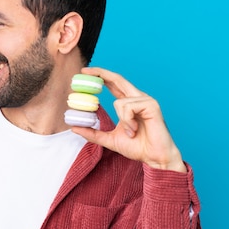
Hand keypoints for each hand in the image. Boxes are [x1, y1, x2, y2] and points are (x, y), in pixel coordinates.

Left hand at [71, 67, 185, 172]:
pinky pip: (128, 107)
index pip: (113, 84)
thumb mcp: (109, 139)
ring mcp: (146, 100)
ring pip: (119, 101)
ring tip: (130, 132)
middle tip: (84, 71)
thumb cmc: (137, 147)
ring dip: (121, 119)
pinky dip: (128, 121)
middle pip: (117, 79)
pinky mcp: (151, 105)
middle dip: (100, 73)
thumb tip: (74, 128)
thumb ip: (92, 133)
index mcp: (128, 103)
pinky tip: (135, 130)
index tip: (85, 72)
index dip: (100, 76)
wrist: (155, 158)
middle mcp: (137, 98)